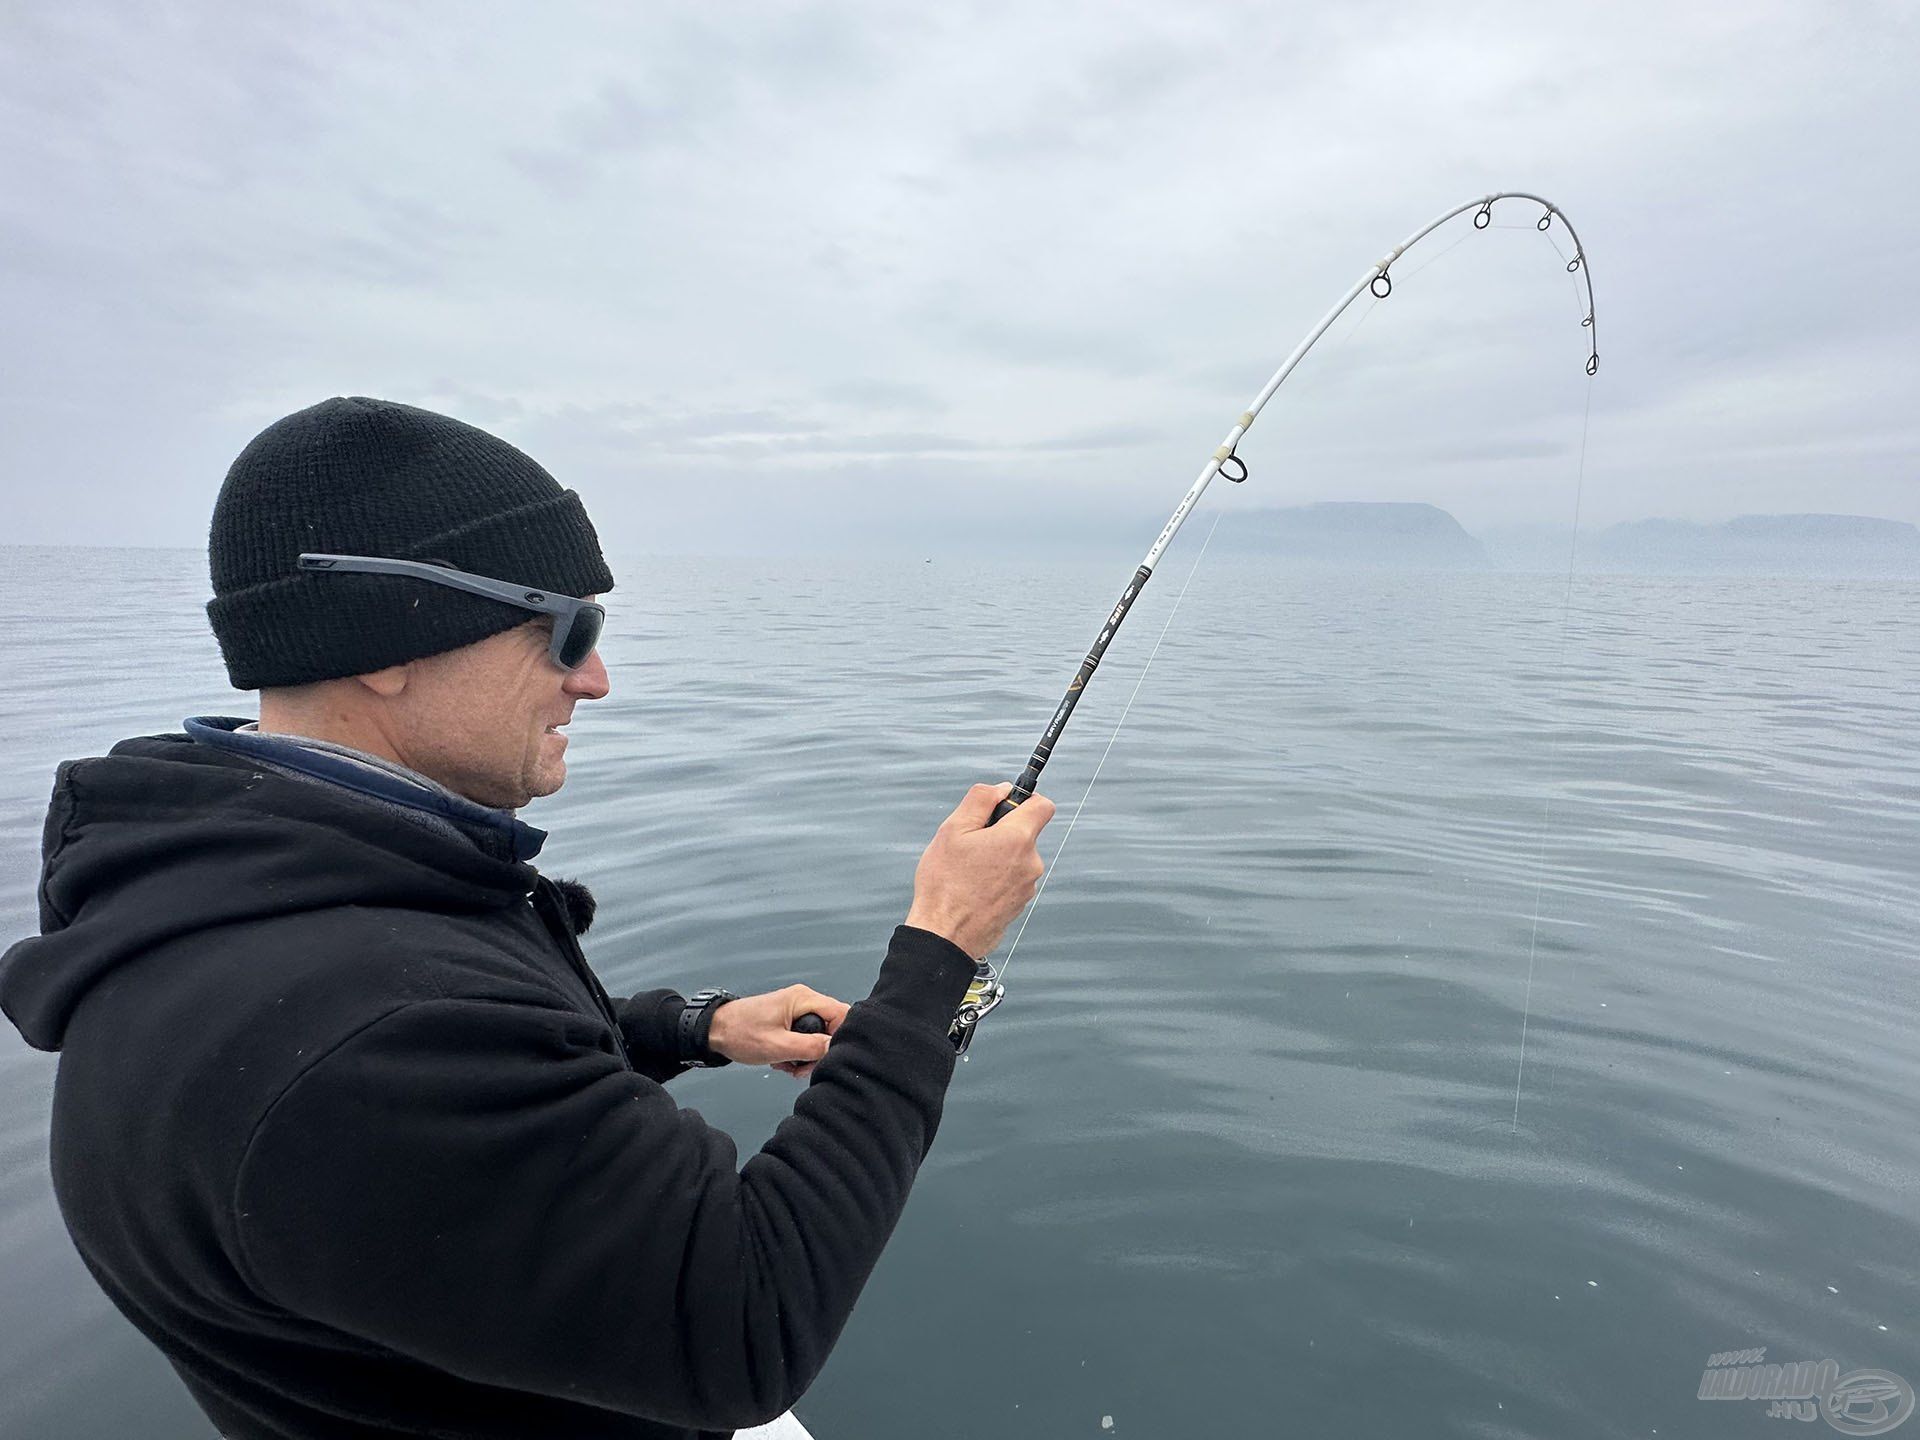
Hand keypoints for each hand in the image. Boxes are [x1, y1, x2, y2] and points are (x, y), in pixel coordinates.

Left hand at [704, 985, 850, 1080]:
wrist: (715, 1031)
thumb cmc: (740, 1033)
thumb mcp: (778, 1045)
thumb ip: (810, 1047)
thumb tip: (835, 1048)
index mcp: (803, 999)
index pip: (842, 1014)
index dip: (840, 1037)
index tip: (827, 1056)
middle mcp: (803, 1001)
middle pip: (831, 1027)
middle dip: (819, 1051)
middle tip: (802, 1066)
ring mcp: (796, 1010)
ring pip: (818, 1036)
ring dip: (806, 1055)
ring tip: (788, 1064)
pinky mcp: (789, 1021)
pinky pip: (805, 1038)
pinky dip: (796, 1052)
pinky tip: (782, 1059)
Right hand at [904, 782, 1056, 959]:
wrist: (945, 936)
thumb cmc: (944, 883)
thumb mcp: (953, 830)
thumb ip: (980, 800)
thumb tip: (1002, 789)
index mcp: (1017, 839)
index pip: (1043, 805)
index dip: (1027, 798)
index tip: (1006, 804)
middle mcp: (1031, 862)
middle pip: (1024, 832)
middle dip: (1001, 831)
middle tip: (970, 843)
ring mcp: (1027, 887)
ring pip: (1016, 858)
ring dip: (997, 857)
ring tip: (967, 871)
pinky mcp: (1020, 905)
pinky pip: (1012, 880)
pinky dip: (996, 878)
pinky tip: (972, 888)